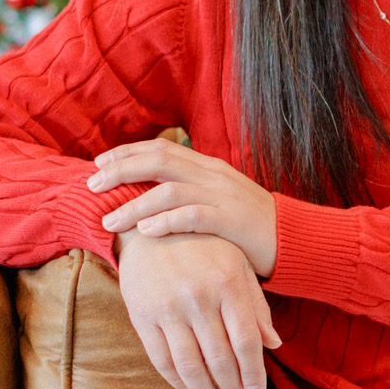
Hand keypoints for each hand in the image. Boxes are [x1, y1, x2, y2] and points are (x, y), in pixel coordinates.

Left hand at [88, 138, 278, 277]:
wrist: (297, 240)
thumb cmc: (252, 226)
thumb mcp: (220, 201)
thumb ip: (191, 193)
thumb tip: (152, 195)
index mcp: (209, 167)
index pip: (161, 148)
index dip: (127, 153)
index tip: (99, 164)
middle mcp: (214, 176)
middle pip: (159, 161)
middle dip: (121, 171)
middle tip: (91, 185)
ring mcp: (224, 197)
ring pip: (169, 190)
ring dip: (134, 204)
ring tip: (109, 221)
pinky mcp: (232, 221)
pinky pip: (193, 216)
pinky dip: (165, 221)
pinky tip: (145, 231)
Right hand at [115, 227, 282, 388]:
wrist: (148, 227)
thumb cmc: (203, 247)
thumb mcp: (237, 265)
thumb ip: (256, 305)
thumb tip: (274, 344)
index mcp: (228, 283)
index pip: (246, 341)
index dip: (255, 373)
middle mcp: (198, 297)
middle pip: (220, 358)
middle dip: (233, 388)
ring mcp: (168, 308)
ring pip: (190, 365)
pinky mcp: (142, 316)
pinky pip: (162, 360)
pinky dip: (178, 382)